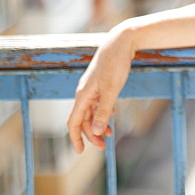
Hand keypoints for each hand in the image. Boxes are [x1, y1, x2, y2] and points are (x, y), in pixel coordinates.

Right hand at [66, 28, 135, 152]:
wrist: (119, 42)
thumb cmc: (115, 64)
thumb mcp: (112, 89)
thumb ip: (104, 110)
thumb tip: (97, 131)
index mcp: (83, 95)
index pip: (74, 122)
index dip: (75, 138)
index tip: (81, 152)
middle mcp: (84, 92)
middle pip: (83, 119)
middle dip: (91, 134)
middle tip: (103, 147)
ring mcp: (91, 88)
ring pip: (91, 111)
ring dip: (98, 124)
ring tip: (110, 134)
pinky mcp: (99, 83)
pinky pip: (97, 103)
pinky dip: (103, 112)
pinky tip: (111, 116)